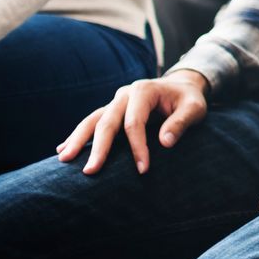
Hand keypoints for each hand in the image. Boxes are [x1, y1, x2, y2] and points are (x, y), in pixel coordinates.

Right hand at [57, 70, 210, 174]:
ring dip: (77, 140)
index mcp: (144, 91)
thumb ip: (182, 121)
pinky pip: (92, 122)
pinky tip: (62, 149)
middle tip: (90, 171)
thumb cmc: (189, 99)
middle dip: (99, 148)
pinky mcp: (111, 111)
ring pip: (92, 121)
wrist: (181, 87)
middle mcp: (124, 95)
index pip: (135, 122)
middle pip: (107, 122)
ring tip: (64, 159)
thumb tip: (165, 143)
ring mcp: (115, 102)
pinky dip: (78, 135)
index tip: (143, 169)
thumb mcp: (195, 107)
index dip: (137, 146)